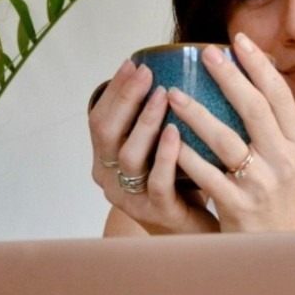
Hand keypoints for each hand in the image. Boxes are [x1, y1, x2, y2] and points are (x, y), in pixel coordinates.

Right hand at [88, 59, 218, 234]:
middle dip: (125, 98)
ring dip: (145, 122)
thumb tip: (169, 70)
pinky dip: (165, 154)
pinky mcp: (157, 212)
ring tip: (162, 95)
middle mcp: (111, 180)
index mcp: (106, 161)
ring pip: (128, 156)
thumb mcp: (160, 147)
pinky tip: (175, 132)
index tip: (133, 62)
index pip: (99, 119)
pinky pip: (157, 182)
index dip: (114, 90)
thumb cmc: (180, 183)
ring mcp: (131, 198)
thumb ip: (156, 119)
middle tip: (146, 72)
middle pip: (106, 133)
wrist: (195, 231)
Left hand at [167, 32, 294, 232]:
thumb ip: (273, 123)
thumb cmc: (274, 192)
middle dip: (229, 77)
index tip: (238, 40)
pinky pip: (207, 174)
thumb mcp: (286, 156)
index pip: (280, 97)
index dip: (259, 66)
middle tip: (205, 53)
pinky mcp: (238, 205)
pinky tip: (168, 137)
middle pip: (255, 110)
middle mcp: (285, 161)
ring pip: (226, 141)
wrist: (276, 243)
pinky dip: (186, 155)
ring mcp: (262, 184)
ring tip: (173, 94)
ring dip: (197, 114)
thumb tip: (250, 73)